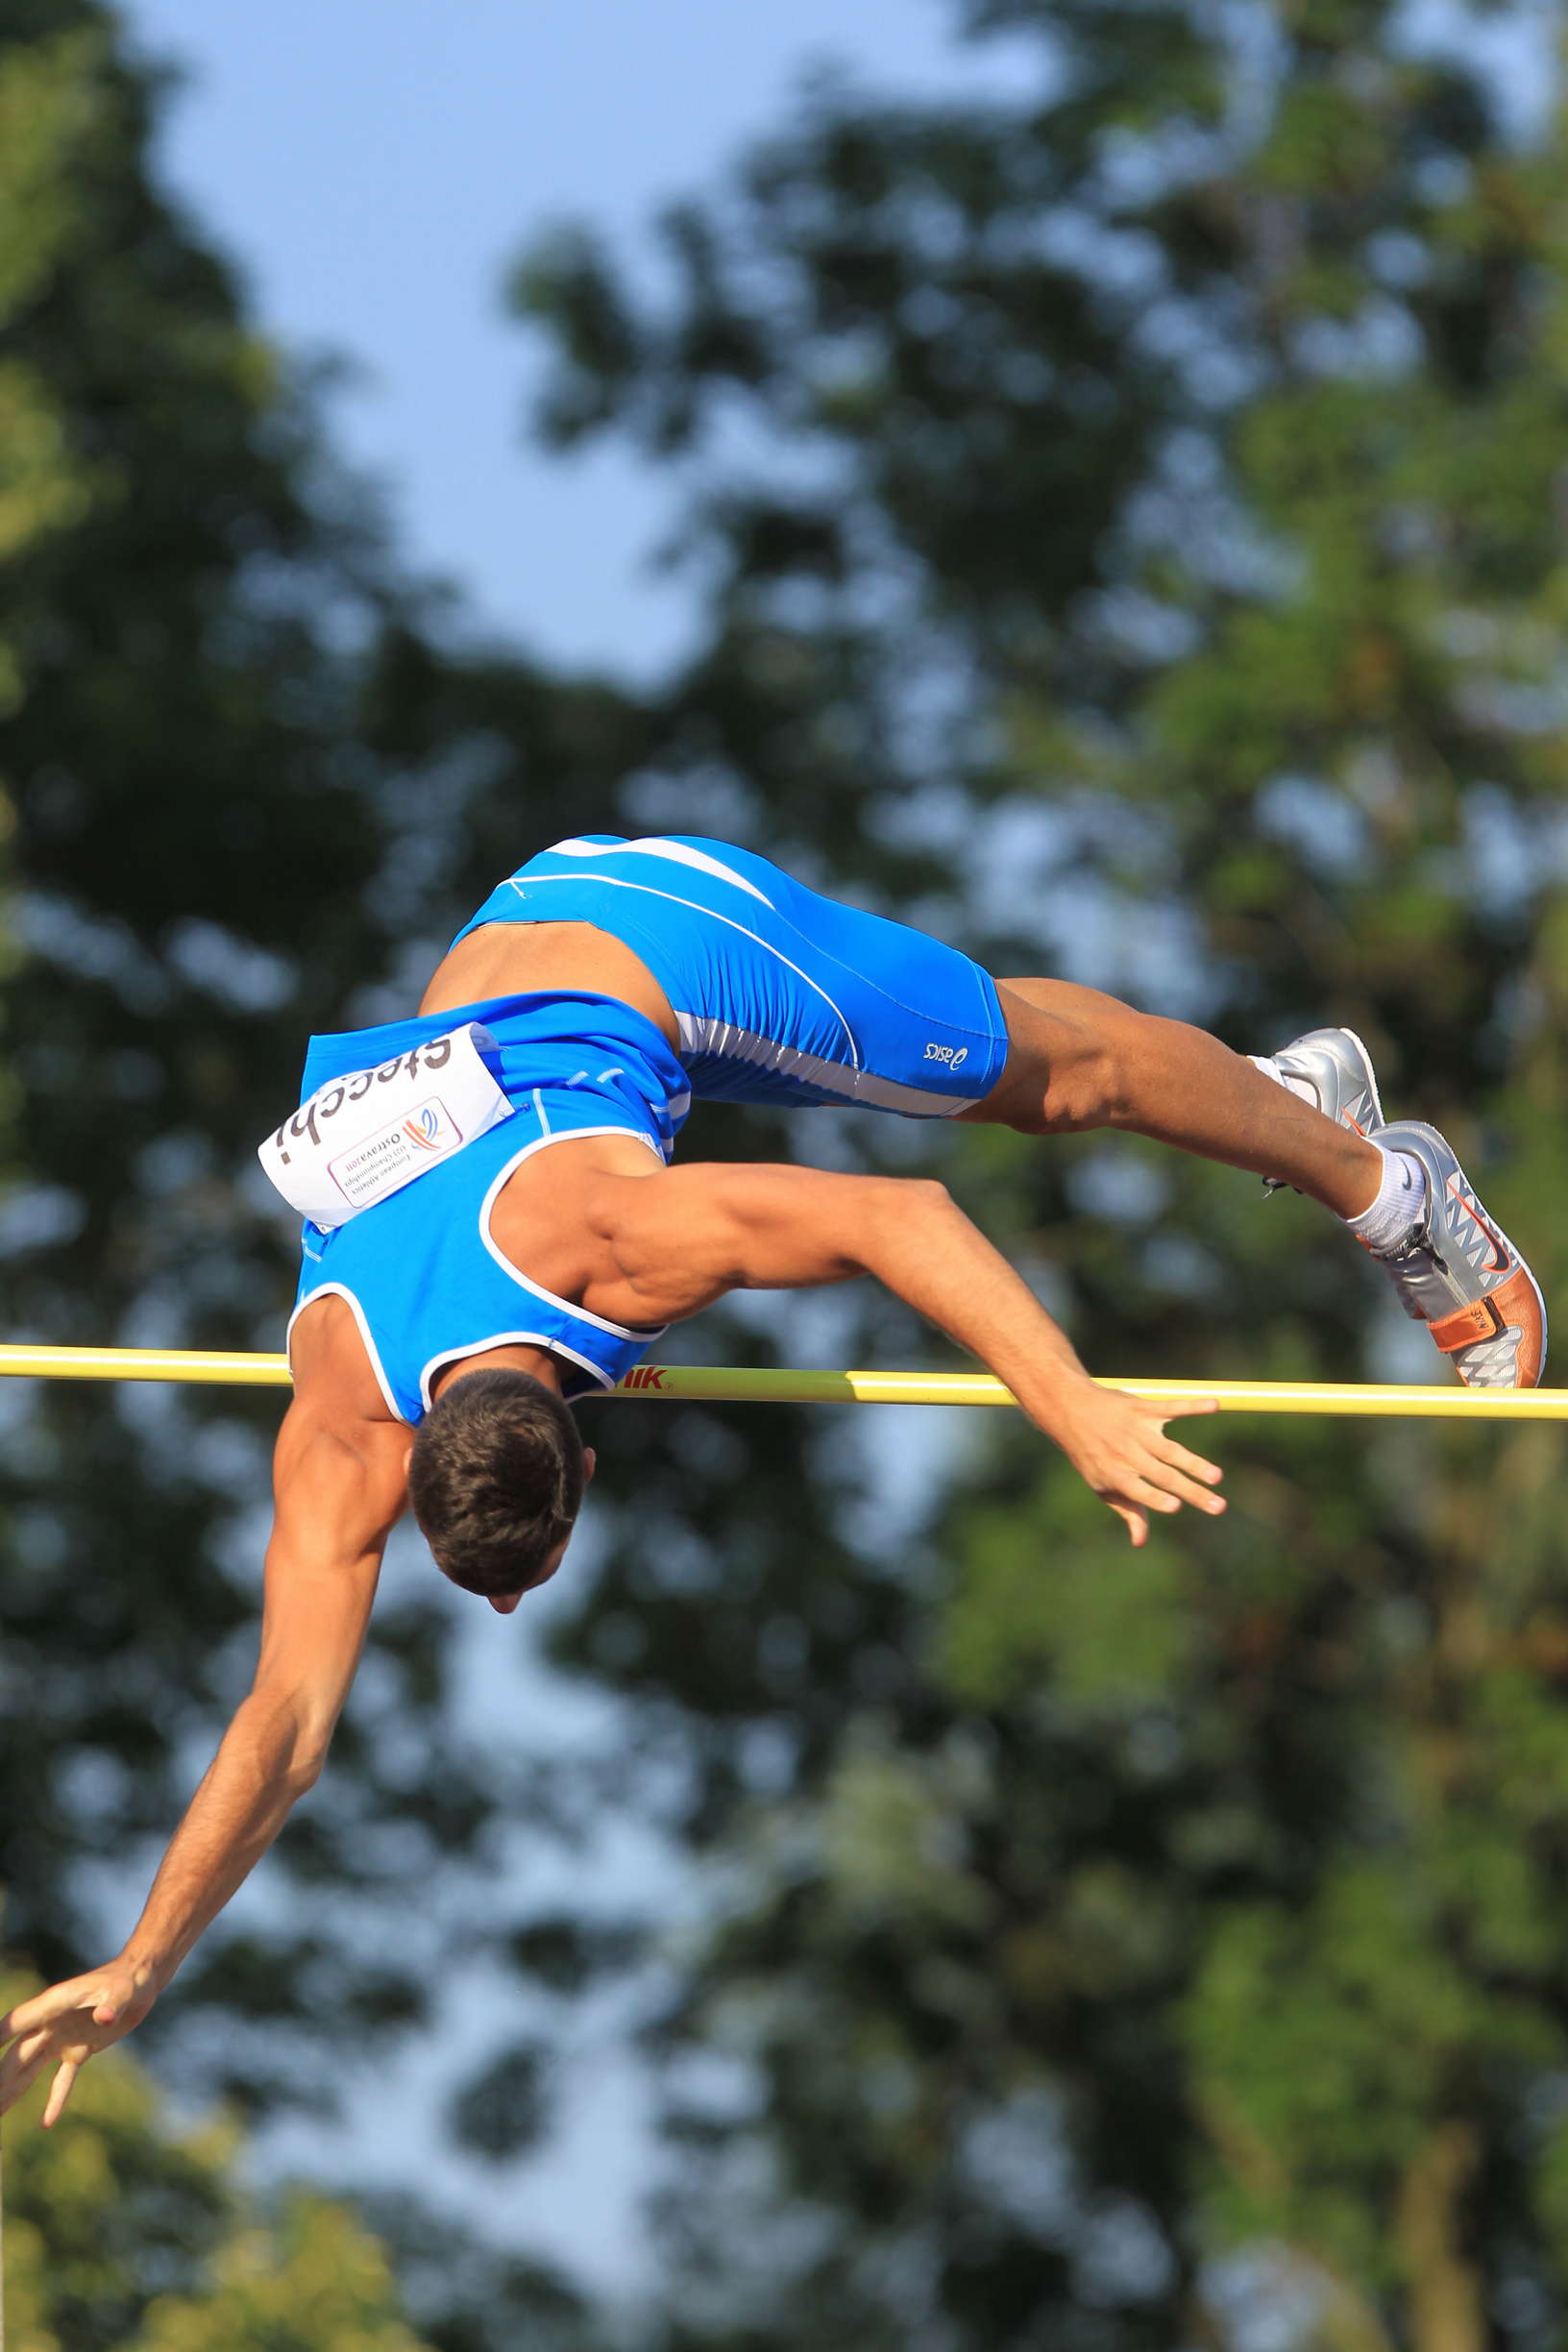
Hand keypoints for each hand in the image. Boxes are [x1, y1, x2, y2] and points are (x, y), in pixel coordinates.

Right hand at [0, 1958, 157, 2125]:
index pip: (16, 2023)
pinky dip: (55, 2100)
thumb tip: (104, 2020)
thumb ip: (111, 2005)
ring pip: (31, 2070)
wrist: (139, 1982)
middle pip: (17, 2056)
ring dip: (13, 2091)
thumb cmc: (126, 1981)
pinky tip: (47, 2123)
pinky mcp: (79, 2051)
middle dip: (1, 2078)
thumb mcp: (121, 1992)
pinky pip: (62, 2080)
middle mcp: (50, 2024)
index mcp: (53, 2005)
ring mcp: (62, 2039)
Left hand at [1044, 1385, 1225, 1546]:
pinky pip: (1172, 1407)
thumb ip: (1127, 1510)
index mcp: (1115, 1474)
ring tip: (1216, 1477)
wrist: (1071, 1408)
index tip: (1175, 1506)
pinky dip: (1193, 1406)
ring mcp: (1137, 1430)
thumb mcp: (1102, 1485)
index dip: (1154, 1498)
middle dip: (1191, 1491)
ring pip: (1170, 1450)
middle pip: (1164, 1475)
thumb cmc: (1091, 1453)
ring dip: (1195, 1463)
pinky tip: (1214, 1405)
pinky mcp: (1145, 1408)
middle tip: (1218, 1507)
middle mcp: (1126, 1453)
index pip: (1138, 1491)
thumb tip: (1140, 1542)